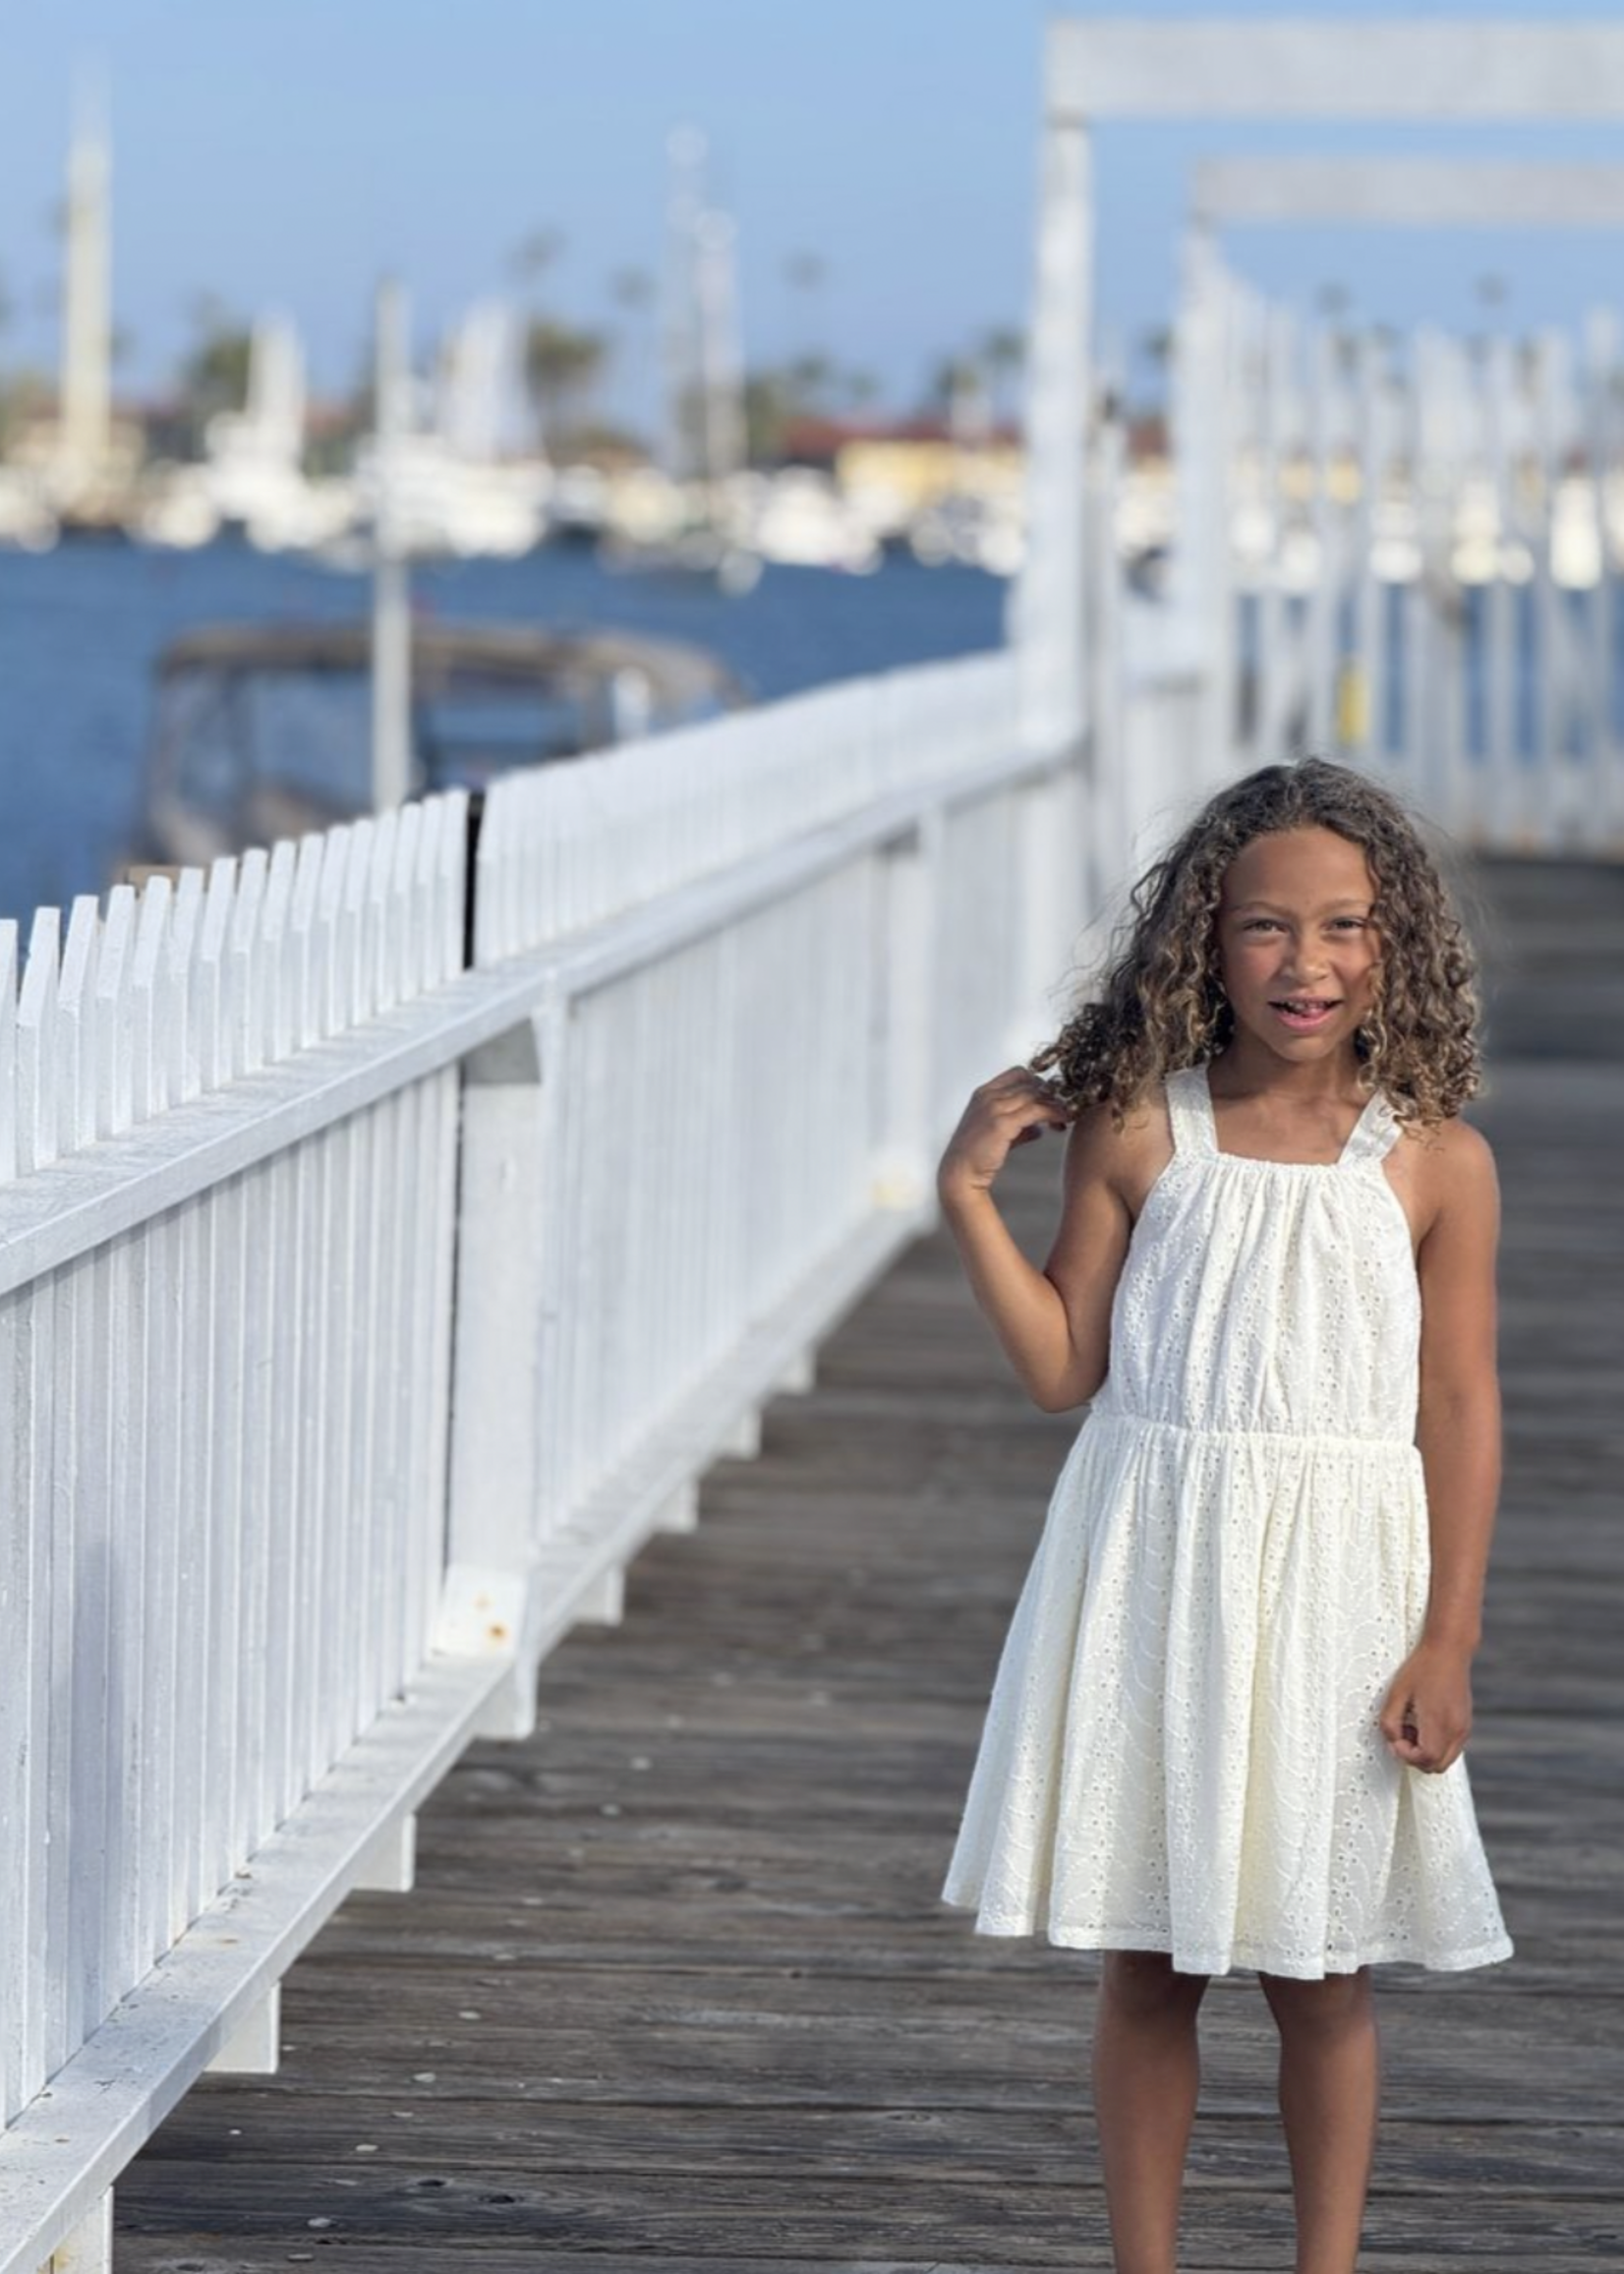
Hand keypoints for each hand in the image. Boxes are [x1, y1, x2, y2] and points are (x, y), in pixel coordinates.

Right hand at [937, 1067, 1072, 1200]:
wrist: (960, 1173)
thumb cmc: (975, 1155)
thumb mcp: (996, 1133)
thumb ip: (1017, 1127)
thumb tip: (1038, 1128)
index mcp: (983, 1093)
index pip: (1018, 1074)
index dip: (1037, 1083)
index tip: (1049, 1096)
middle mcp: (988, 1096)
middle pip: (1030, 1083)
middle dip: (1051, 1093)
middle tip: (1064, 1106)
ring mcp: (994, 1108)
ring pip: (1036, 1094)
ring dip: (1055, 1103)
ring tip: (1067, 1115)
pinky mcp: (1002, 1123)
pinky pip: (1036, 1111)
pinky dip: (1053, 1114)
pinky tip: (1060, 1122)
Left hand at [1379, 1641, 1473, 1773]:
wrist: (1448, 1650)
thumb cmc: (1421, 1668)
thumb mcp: (1396, 1692)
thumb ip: (1389, 1721)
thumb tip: (1392, 1741)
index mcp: (1438, 1722)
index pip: (1425, 1759)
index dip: (1406, 1755)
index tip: (1394, 1739)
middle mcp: (1456, 1729)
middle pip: (1436, 1766)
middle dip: (1415, 1758)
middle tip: (1401, 1735)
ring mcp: (1464, 1728)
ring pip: (1445, 1760)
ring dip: (1426, 1753)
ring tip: (1412, 1727)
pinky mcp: (1466, 1724)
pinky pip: (1451, 1749)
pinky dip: (1436, 1746)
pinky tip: (1424, 1723)